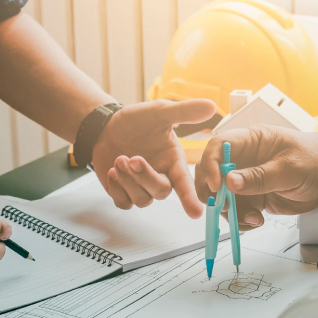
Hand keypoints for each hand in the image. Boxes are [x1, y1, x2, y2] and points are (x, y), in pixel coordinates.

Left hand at [92, 99, 215, 217]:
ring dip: (129, 181)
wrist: (106, 127)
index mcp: (174, 161)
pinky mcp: (124, 193)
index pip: (185, 182)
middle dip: (146, 177)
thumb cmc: (136, 121)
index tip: (195, 212)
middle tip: (132, 158)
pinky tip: (112, 172)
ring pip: (142, 200)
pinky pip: (124, 203)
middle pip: (161, 192)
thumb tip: (211, 105)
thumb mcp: (160, 112)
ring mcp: (142, 187)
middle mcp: (161, 176)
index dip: (190, 197)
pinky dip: (117, 190)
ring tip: (119, 159)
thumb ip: (184, 112)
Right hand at [195, 126, 317, 228]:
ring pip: (222, 197)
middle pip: (212, 173)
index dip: (211, 165)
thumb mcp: (290, 168)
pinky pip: (236, 210)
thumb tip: (230, 183)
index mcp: (249, 141)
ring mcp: (245, 179)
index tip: (217, 186)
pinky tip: (257, 221)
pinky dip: (241, 220)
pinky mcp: (251, 197)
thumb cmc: (314, 159)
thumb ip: (260, 176)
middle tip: (223, 208)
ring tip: (253, 218)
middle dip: (213, 193)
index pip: (218, 147)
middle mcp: (242, 159)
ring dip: (231, 212)